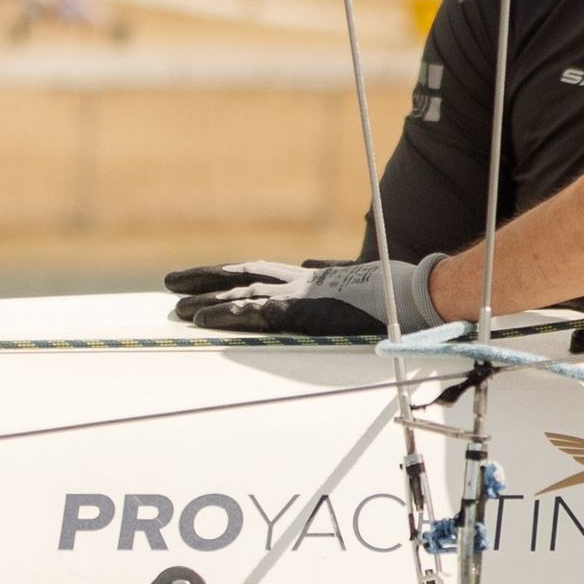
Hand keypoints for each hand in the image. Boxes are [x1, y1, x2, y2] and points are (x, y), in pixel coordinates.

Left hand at [165, 255, 446, 336]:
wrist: (412, 295)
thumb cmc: (394, 293)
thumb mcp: (358, 279)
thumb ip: (331, 273)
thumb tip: (311, 264)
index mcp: (312, 276)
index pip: (260, 270)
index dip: (229, 272)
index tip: (203, 275)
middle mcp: (300, 281)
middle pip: (242, 275)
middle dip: (205, 279)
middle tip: (171, 283)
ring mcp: (299, 295)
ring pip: (241, 295)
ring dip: (206, 301)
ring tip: (177, 308)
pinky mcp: (301, 312)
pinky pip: (254, 313)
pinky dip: (226, 315)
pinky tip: (203, 320)